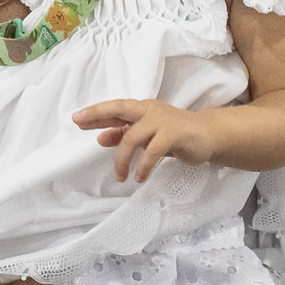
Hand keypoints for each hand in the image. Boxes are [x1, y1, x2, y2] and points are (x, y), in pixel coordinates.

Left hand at [72, 99, 215, 181]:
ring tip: (121, 177)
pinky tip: (139, 177)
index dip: (95, 112)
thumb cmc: (173, 134)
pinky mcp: (174, 134)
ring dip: (122, 159)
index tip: (76, 118)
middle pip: (119, 108)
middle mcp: (149, 110)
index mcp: (140, 109)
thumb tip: (100, 138)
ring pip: (133, 136)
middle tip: (80, 124)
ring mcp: (161, 121)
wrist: (207, 135)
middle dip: (98, 115)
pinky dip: (143, 165)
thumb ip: (124, 134)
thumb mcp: (146, 135)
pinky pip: (152, 150)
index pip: (114, 108)